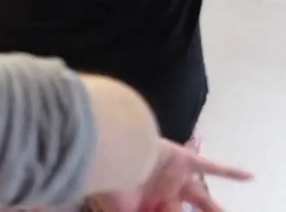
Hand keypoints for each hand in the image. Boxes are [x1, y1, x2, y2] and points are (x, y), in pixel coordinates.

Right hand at [90, 139, 248, 211]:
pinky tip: (249, 177)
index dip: (161, 211)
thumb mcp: (120, 210)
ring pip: (200, 195)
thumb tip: (150, 210)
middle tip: (177, 211)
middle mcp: (158, 191)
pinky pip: (211, 166)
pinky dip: (230, 172)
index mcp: (143, 204)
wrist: (107, 150)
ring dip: (213, 207)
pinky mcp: (184, 160)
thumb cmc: (111, 185)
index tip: (155, 209)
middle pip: (178, 209)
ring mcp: (173, 177)